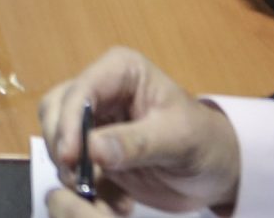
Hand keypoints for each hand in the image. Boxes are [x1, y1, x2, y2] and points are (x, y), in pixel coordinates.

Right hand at [39, 47, 242, 213]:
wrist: (216, 173)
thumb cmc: (205, 143)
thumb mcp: (177, 140)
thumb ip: (135, 143)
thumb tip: (92, 149)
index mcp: (121, 71)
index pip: (81, 90)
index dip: (69, 122)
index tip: (69, 157)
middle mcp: (101, 89)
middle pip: (57, 110)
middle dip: (62, 145)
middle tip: (78, 180)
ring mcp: (94, 120)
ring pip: (56, 136)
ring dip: (69, 168)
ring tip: (95, 192)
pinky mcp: (92, 149)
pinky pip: (70, 165)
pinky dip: (83, 185)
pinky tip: (115, 202)